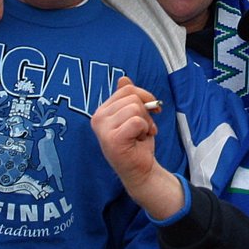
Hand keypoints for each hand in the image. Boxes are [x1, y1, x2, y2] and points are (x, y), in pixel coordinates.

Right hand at [91, 78, 183, 219]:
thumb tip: (123, 79)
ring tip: (141, 135)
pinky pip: (137, 121)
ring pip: (135, 108)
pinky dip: (144, 130)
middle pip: (133, 97)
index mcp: (102, 111)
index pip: (127, 89)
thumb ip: (128, 98)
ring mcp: (103, 129)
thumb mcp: (134, 115)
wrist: (141, 170)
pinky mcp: (112, 139)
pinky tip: (139, 141)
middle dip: (146, 112)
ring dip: (146, 123)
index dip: (145, 97)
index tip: (150, 113)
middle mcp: (98, 118)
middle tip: (144, 129)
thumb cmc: (137, 143)